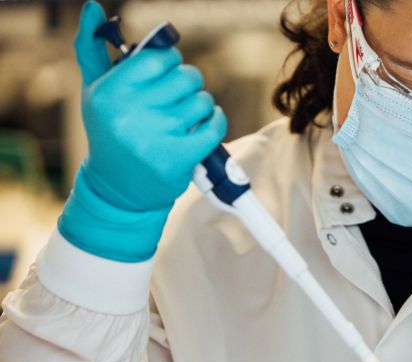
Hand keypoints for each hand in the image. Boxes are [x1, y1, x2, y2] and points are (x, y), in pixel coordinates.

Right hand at [58, 0, 226, 261]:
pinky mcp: (180, 157)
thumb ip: (93, 49)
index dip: (169, 64)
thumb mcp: (96, 92)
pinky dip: (214, 122)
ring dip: (200, 107)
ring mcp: (156, 136)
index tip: (164, 76)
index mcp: (110, 92)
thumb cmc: (110, 132)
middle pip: (187, 76)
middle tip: (176, 100)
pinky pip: (214, 125)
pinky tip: (203, 128)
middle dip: (188, 85)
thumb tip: (92, 6)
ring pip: (202, 100)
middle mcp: (130, 113)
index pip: (159, 57)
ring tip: (183, 119)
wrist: (119, 189)